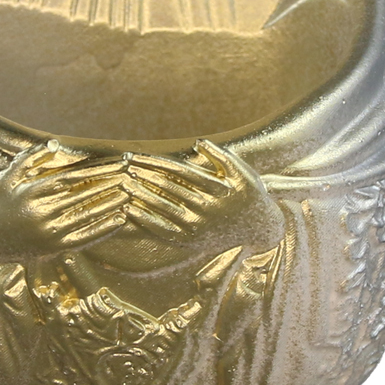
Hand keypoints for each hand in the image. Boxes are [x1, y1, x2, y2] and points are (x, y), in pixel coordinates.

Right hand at [0, 141, 130, 264]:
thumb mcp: (7, 177)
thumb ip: (30, 160)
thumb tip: (55, 145)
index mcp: (33, 191)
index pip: (74, 176)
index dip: (98, 168)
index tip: (116, 161)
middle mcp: (43, 212)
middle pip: (85, 193)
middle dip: (110, 181)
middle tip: (130, 172)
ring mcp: (49, 232)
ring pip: (88, 214)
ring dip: (111, 203)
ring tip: (129, 192)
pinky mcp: (53, 248)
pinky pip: (84, 238)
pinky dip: (104, 229)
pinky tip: (119, 219)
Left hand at [121, 140, 280, 246]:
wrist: (261, 230)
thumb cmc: (250, 194)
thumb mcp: (242, 172)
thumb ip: (221, 156)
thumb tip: (198, 142)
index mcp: (217, 188)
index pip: (178, 171)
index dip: (155, 162)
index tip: (135, 156)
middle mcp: (206, 208)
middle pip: (168, 187)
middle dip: (143, 174)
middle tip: (123, 165)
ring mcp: (198, 227)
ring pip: (163, 207)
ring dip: (141, 194)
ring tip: (124, 183)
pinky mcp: (191, 242)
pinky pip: (163, 230)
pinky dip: (145, 220)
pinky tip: (129, 210)